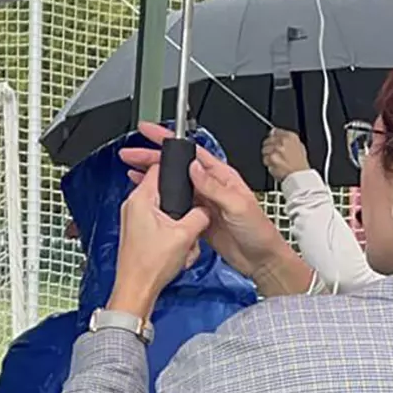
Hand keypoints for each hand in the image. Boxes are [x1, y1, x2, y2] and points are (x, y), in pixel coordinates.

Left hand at [107, 163, 208, 316]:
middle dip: (183, 209)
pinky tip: (178, 252)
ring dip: (180, 228)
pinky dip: (173, 237)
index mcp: (140, 199)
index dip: (177, 170)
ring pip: (166, 212)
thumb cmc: (150, 265)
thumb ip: (200, 215)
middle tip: (190, 224)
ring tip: (183, 245)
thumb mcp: (185, 235)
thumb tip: (206, 209)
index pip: (158, 169)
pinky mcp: (138, 233)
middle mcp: (133, 206)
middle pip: (166, 193)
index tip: (191, 175)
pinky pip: (161, 226)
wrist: (137, 290)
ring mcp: (134, 220)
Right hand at [121, 127, 300, 293]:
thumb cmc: (259, 232)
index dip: (169, 140)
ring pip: (172, 183)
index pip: (191, 151)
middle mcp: (211, 186)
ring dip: (152, 176)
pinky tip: (147, 196)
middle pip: (176, 166)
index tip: (150, 132)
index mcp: (222, 176)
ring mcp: (203, 202)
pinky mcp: (196, 219)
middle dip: (152, 156)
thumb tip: (193, 167)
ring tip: (132, 170)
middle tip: (131, 153)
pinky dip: (158, 198)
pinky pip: (174, 204)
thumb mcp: (238, 205)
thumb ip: (214, 186)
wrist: (261, 260)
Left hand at [261, 129, 308, 183]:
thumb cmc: (300, 165)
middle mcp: (283, 141)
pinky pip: (265, 159)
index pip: (275, 131)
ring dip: (268, 156)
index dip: (273, 138)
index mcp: (291, 136)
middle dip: (269, 148)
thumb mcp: (299, 147)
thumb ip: (286, 138)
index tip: (273, 142)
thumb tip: (274, 132)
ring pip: (265, 150)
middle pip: (267, 141)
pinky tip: (276, 166)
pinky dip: (268, 163)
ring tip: (278, 162)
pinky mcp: (272, 158)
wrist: (300, 177)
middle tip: (277, 156)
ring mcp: (277, 149)